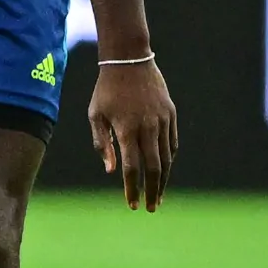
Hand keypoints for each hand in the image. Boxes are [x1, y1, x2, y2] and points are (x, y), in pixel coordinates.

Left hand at [89, 60, 178, 211]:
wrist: (130, 59)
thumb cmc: (107, 90)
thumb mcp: (96, 115)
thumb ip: (102, 144)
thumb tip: (112, 171)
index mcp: (126, 129)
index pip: (132, 168)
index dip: (132, 189)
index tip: (132, 205)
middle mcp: (147, 127)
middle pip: (154, 168)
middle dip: (153, 191)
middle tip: (151, 207)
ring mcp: (161, 120)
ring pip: (167, 158)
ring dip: (164, 180)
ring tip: (160, 195)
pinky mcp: (170, 114)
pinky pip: (172, 143)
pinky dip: (169, 159)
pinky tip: (164, 170)